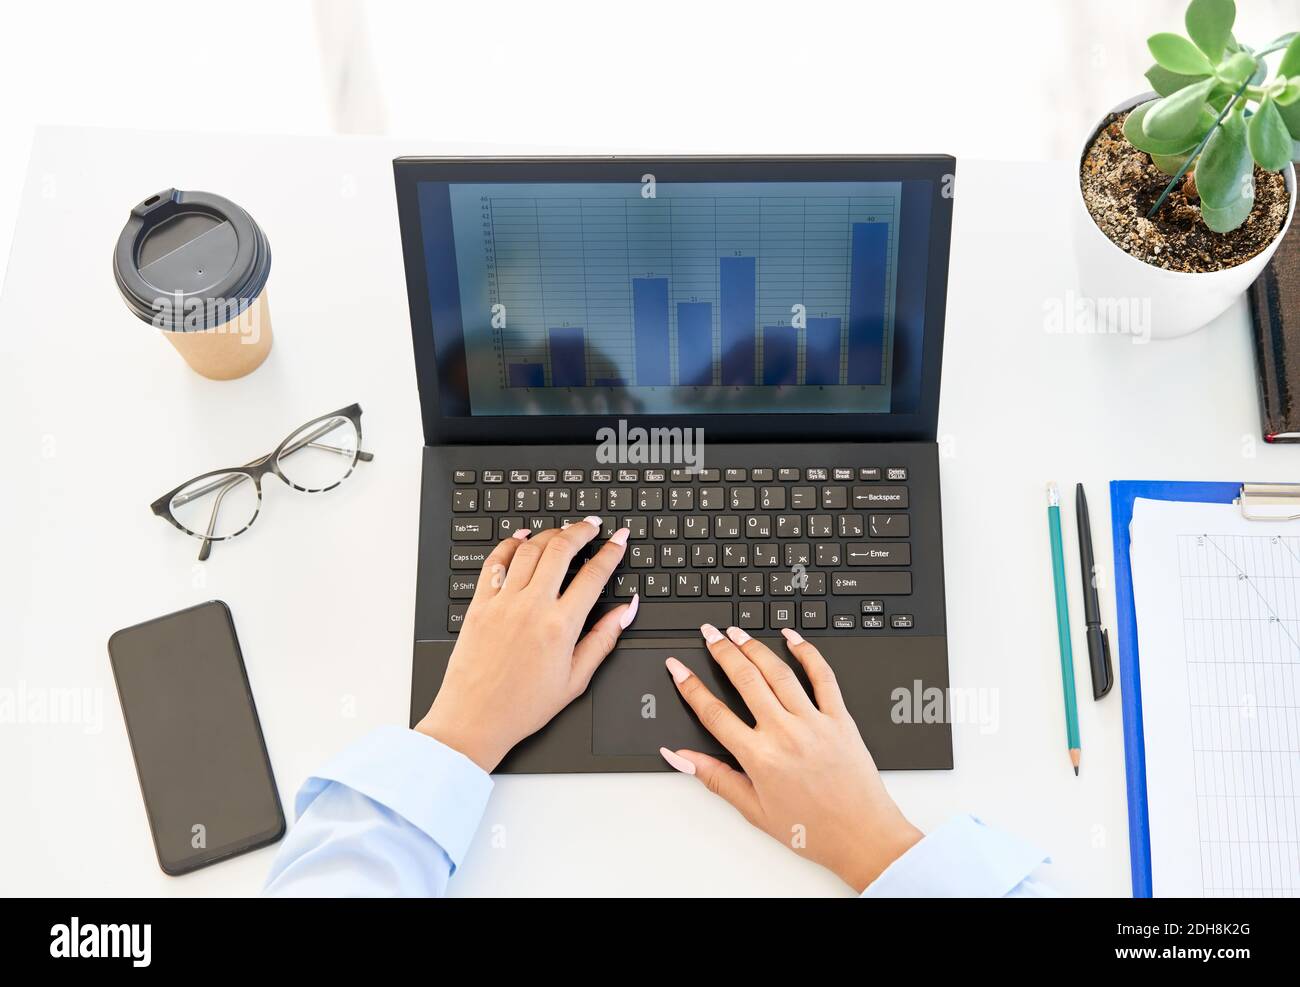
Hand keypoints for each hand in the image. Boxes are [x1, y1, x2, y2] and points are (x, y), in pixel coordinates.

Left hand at [415, 517, 636, 771]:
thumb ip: (602, 640)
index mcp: (560, 626)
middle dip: (581, 530)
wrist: (474, 719)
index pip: (593, 576)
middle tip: (593, 525)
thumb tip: (625, 611)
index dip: (611, 552)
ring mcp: (502, 602)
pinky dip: (509, 544)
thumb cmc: (523, 707)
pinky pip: (494, 562)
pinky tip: (520, 538)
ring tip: (562, 531)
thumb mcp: (575, 680)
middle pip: (561, 550)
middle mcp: (531, 607)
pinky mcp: (479, 605)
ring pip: (529, 549)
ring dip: (549, 534)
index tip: (620, 539)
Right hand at [660, 625, 921, 891]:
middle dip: (722, 651)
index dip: (690, 687)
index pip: (714, 713)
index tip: (677, 668)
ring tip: (737, 632)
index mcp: (760, 758)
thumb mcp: (754, 810)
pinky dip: (807, 653)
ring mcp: (814, 722)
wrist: (863, 838)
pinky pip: (823, 677)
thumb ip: (715, 778)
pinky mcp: (840, 718)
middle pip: (745, 680)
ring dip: (754, 647)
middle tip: (708, 634)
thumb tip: (680, 757)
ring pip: (778, 672)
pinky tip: (792, 637)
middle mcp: (785, 734)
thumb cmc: (812, 830)